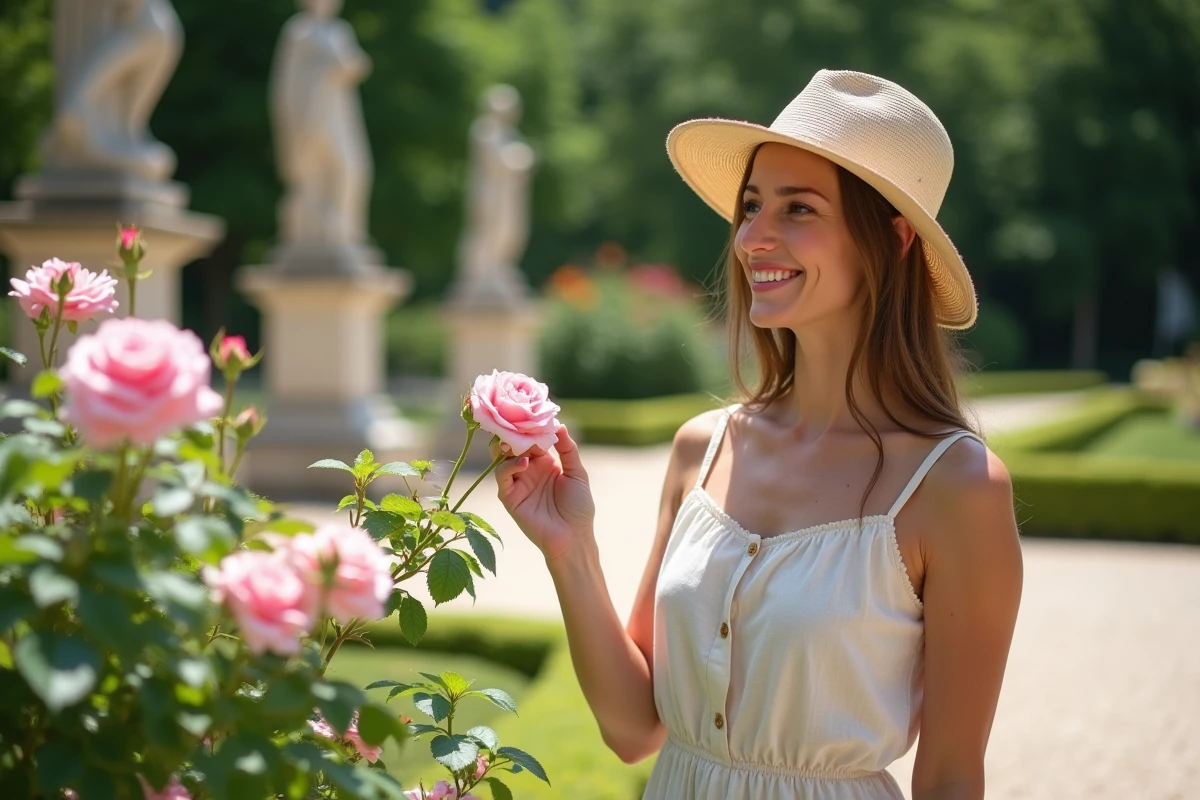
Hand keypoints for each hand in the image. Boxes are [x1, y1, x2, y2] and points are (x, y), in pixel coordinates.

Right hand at [493, 425, 595, 562]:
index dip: (530, 426)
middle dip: (513, 431)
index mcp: (544, 462)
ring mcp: (517, 483)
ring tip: (517, 440)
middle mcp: (528, 469)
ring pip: (502, 456)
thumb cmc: (579, 507)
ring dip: (508, 445)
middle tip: (514, 418)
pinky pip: (502, 476)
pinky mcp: (509, 497)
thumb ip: (568, 449)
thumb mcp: (577, 473)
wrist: (574, 537)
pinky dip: (509, 465)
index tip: (530, 411)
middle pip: (513, 444)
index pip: (531, 438)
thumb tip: (559, 425)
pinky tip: (524, 463)